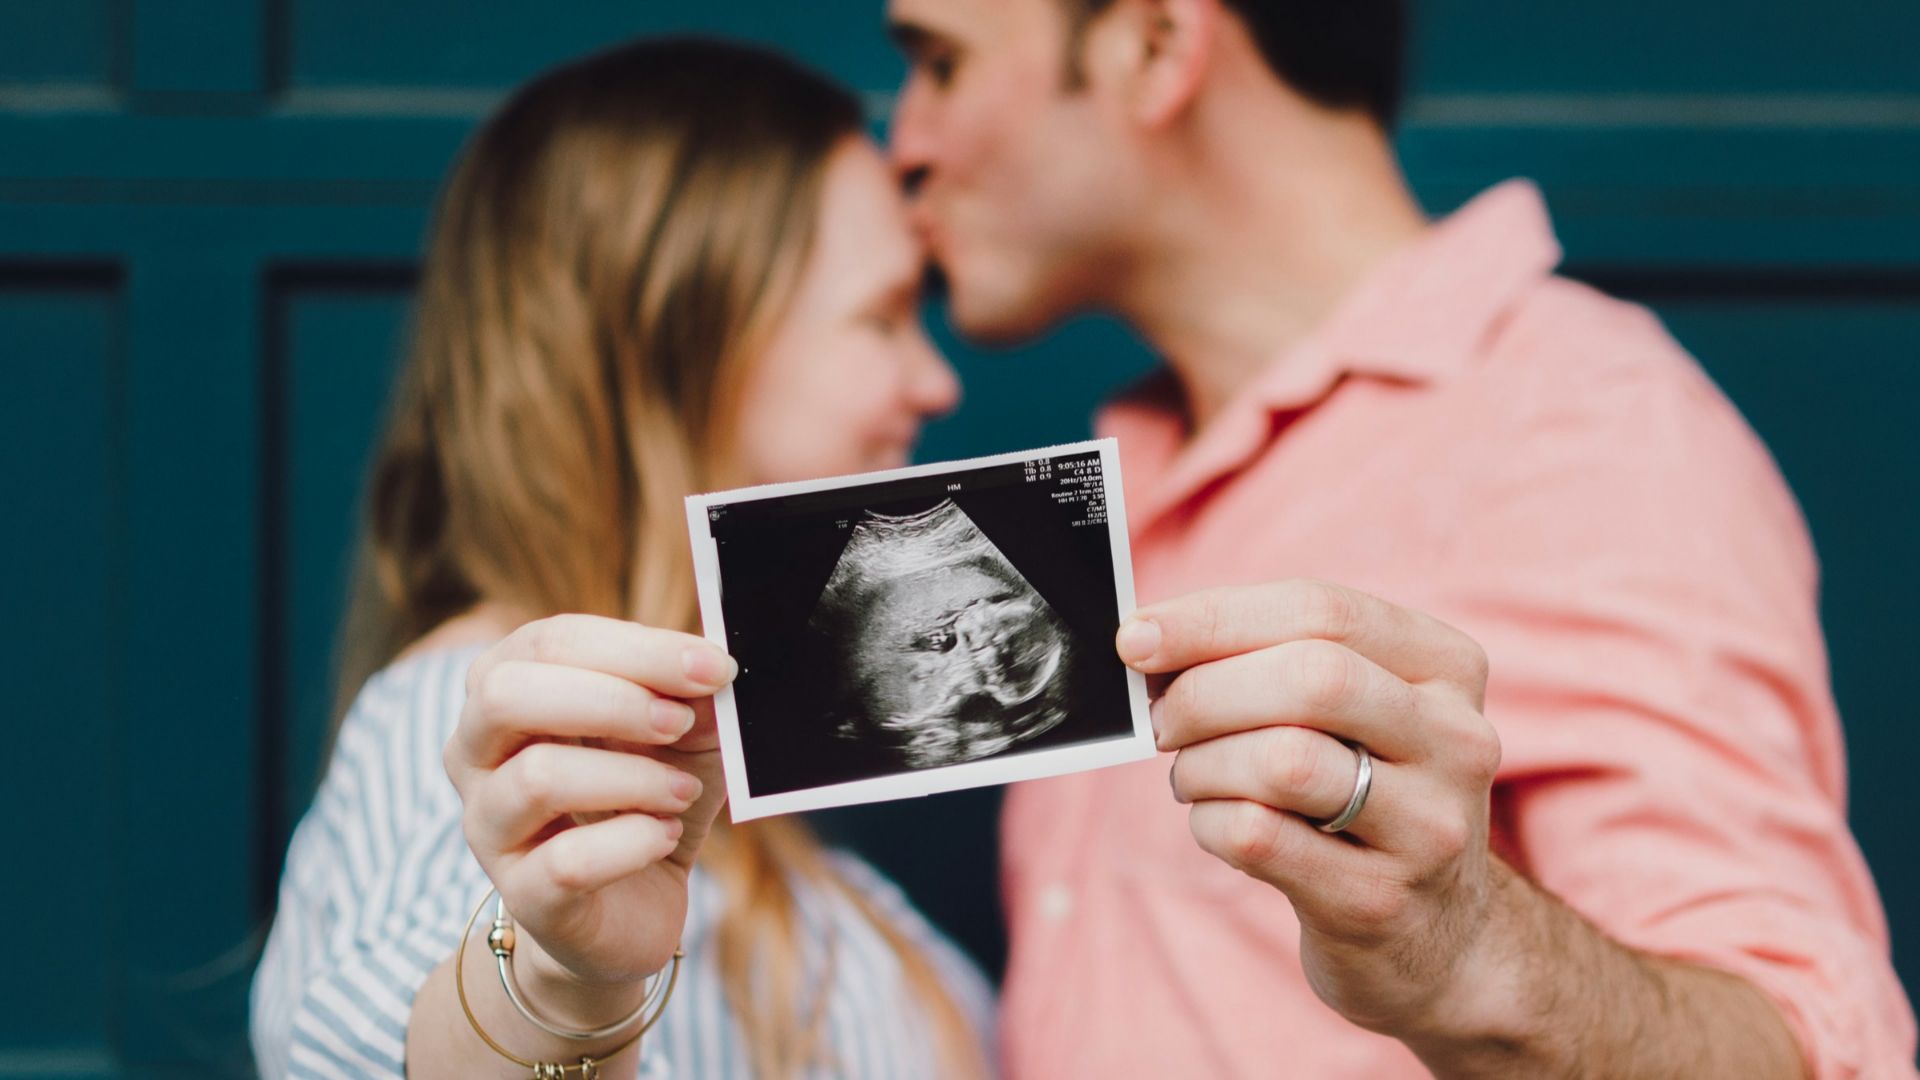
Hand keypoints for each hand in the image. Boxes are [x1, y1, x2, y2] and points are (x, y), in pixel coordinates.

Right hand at [444, 614, 735, 1020]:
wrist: (633, 909)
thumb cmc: (646, 799)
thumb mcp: (682, 736)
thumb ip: (692, 697)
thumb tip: (711, 667)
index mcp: (505, 690)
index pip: (550, 642)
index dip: (637, 648)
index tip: (712, 666)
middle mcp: (475, 753)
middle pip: (506, 694)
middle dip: (611, 700)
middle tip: (679, 723)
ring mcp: (489, 827)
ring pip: (537, 777)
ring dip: (632, 777)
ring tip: (682, 792)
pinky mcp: (523, 895)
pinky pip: (566, 862)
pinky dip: (633, 842)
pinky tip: (665, 837)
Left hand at [1119, 580, 1502, 1038]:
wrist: (1436, 935)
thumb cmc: (1364, 793)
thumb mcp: (1352, 714)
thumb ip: (1268, 659)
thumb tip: (1149, 638)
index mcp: (1447, 668)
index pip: (1321, 610)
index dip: (1213, 618)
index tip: (1137, 638)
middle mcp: (1456, 741)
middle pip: (1311, 679)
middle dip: (1205, 693)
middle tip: (1161, 721)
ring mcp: (1428, 828)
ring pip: (1283, 761)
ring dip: (1202, 763)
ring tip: (1190, 776)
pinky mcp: (1378, 901)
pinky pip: (1260, 837)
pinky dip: (1209, 822)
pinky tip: (1215, 823)